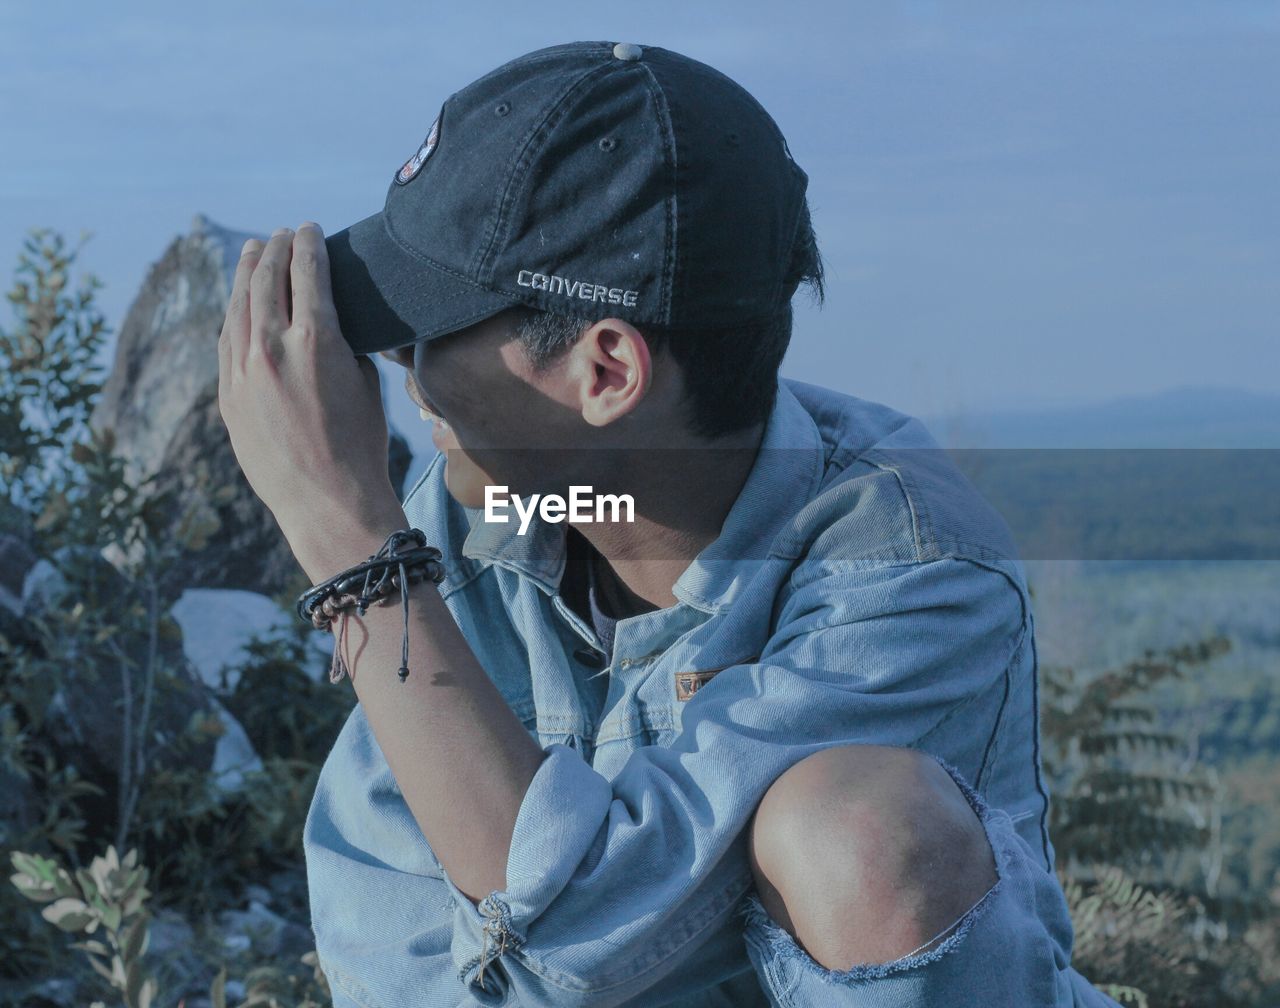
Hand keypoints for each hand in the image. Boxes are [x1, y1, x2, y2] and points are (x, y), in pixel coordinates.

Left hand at [217, 223, 406, 573]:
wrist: (327, 501)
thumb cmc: (361, 446)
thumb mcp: (367, 385)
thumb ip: (347, 346)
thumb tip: (332, 326)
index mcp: (317, 340)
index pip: (307, 272)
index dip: (308, 244)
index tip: (310, 229)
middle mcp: (272, 348)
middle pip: (265, 279)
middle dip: (275, 250)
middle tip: (282, 235)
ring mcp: (243, 371)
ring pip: (238, 305)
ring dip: (246, 273)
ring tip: (253, 252)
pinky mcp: (227, 396)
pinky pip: (226, 339)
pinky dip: (234, 312)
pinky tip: (238, 303)